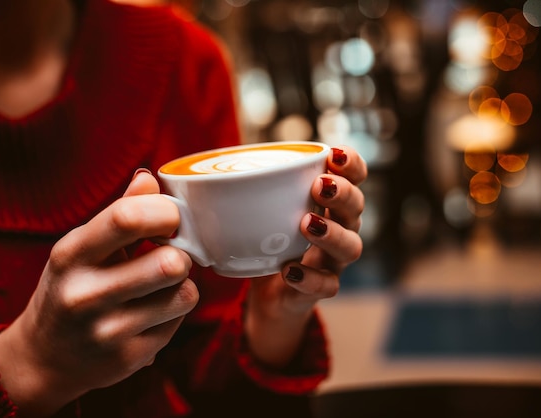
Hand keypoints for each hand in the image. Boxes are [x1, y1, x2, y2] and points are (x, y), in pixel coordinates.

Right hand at [0, 170, 197, 415]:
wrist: (45, 358)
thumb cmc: (71, 287)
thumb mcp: (82, 247)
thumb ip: (119, 212)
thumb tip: (149, 179)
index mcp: (71, 255)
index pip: (127, 218)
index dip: (165, 211)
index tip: (172, 215)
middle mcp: (85, 294)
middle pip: (169, 262)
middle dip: (182, 252)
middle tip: (173, 251)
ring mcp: (107, 331)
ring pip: (184, 293)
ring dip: (183, 283)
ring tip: (163, 282)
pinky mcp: (130, 358)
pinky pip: (181, 319)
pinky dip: (176, 309)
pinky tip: (154, 309)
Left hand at [245, 145, 366, 366]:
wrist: (270, 293)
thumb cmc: (267, 241)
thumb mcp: (255, 210)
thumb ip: (238, 189)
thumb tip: (183, 175)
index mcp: (328, 200)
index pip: (354, 176)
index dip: (352, 163)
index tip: (335, 154)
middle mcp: (340, 227)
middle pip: (357, 207)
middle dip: (343, 193)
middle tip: (319, 186)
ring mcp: (333, 260)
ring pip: (351, 247)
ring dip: (332, 233)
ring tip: (306, 223)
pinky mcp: (322, 288)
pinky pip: (328, 285)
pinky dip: (310, 278)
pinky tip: (290, 270)